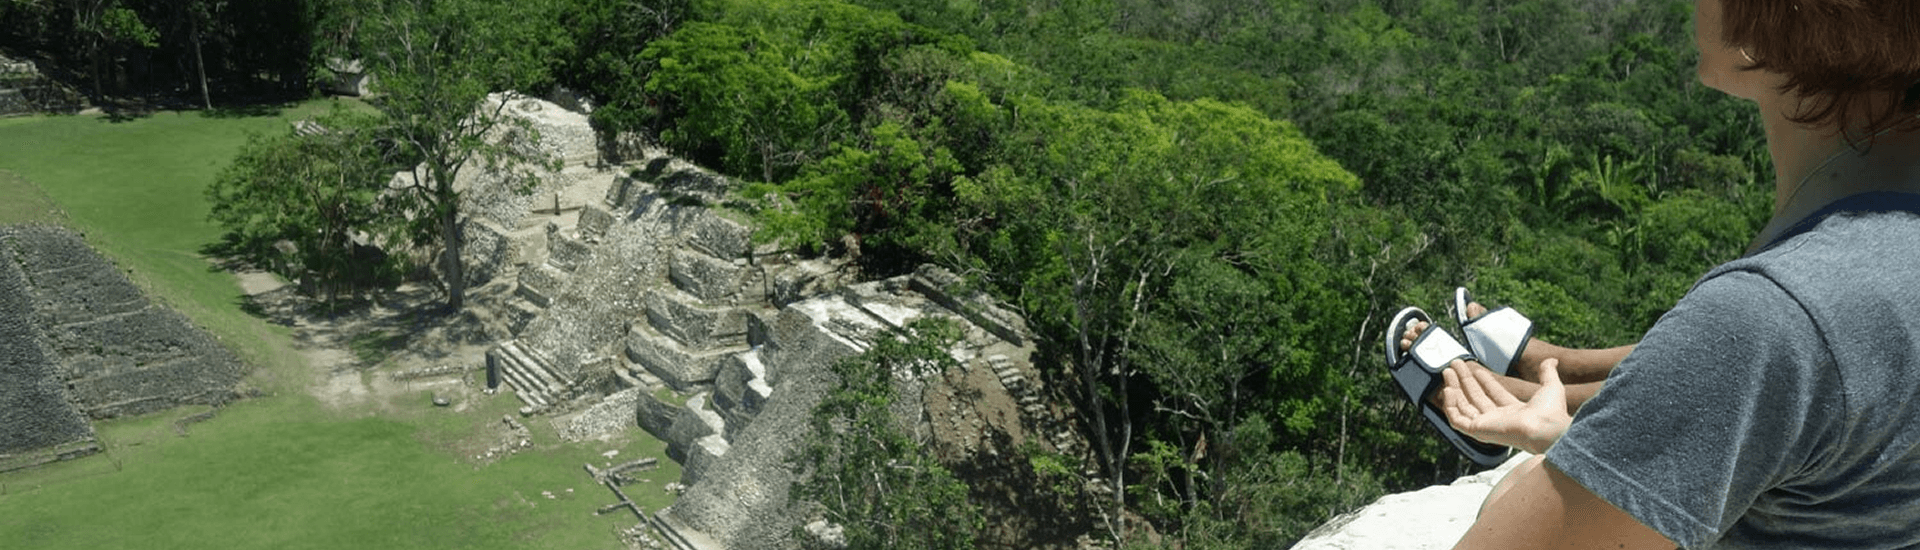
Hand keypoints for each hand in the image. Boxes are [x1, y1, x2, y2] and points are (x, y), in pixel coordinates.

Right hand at [1442, 358, 1570, 454]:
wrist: (1545, 427)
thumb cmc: (1550, 412)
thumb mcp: (1551, 386)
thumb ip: (1548, 373)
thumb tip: (1552, 360)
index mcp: (1514, 411)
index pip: (1493, 395)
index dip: (1484, 381)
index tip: (1475, 368)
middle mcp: (1499, 419)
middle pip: (1475, 398)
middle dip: (1464, 380)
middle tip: (1455, 365)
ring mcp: (1487, 425)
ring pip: (1464, 406)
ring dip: (1454, 388)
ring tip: (1447, 371)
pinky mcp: (1477, 431)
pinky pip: (1457, 419)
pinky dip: (1450, 405)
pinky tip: (1448, 390)